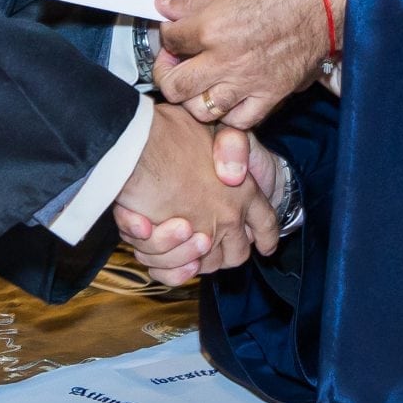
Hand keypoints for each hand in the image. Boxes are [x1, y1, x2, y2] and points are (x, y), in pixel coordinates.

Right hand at [110, 104, 277, 285]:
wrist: (135, 144)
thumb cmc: (169, 132)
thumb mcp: (214, 129)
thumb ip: (232, 145)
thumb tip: (235, 172)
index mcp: (245, 190)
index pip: (266, 223)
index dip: (267, 236)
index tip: (265, 246)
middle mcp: (229, 217)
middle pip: (238, 253)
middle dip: (227, 252)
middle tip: (208, 240)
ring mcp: (203, 234)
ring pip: (208, 265)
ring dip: (193, 255)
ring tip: (178, 233)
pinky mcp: (174, 248)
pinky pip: (178, 273)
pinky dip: (171, 267)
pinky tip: (160, 244)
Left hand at [153, 0, 348, 128]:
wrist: (324, 5)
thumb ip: (192, 0)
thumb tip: (164, 6)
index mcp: (210, 27)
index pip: (169, 40)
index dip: (166, 35)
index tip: (173, 33)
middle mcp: (223, 60)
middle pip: (174, 84)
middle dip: (167, 73)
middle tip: (174, 64)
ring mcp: (246, 82)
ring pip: (200, 109)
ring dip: (193, 98)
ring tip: (198, 84)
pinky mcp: (269, 95)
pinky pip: (239, 120)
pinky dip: (228, 114)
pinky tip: (228, 97)